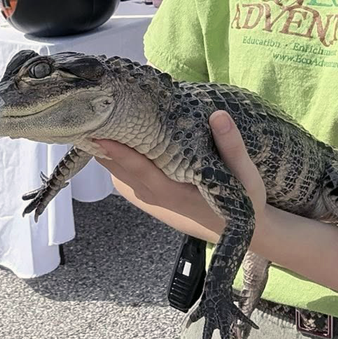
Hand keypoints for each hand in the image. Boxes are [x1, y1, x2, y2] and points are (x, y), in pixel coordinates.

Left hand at [95, 111, 267, 241]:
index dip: (118, 151)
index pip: (139, 169)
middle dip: (103, 142)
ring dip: (106, 146)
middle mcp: (155, 195)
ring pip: (118, 170)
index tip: (97, 132)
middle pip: (119, 168)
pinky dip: (115, 153)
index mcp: (174, 192)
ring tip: (98, 115)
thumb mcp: (246, 177)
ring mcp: (150, 195)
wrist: (243, 228)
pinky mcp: (150, 192)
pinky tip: (115, 132)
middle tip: (91, 110)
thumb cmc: (245, 201)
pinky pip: (124, 172)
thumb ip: (233, 147)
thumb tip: (218, 116)